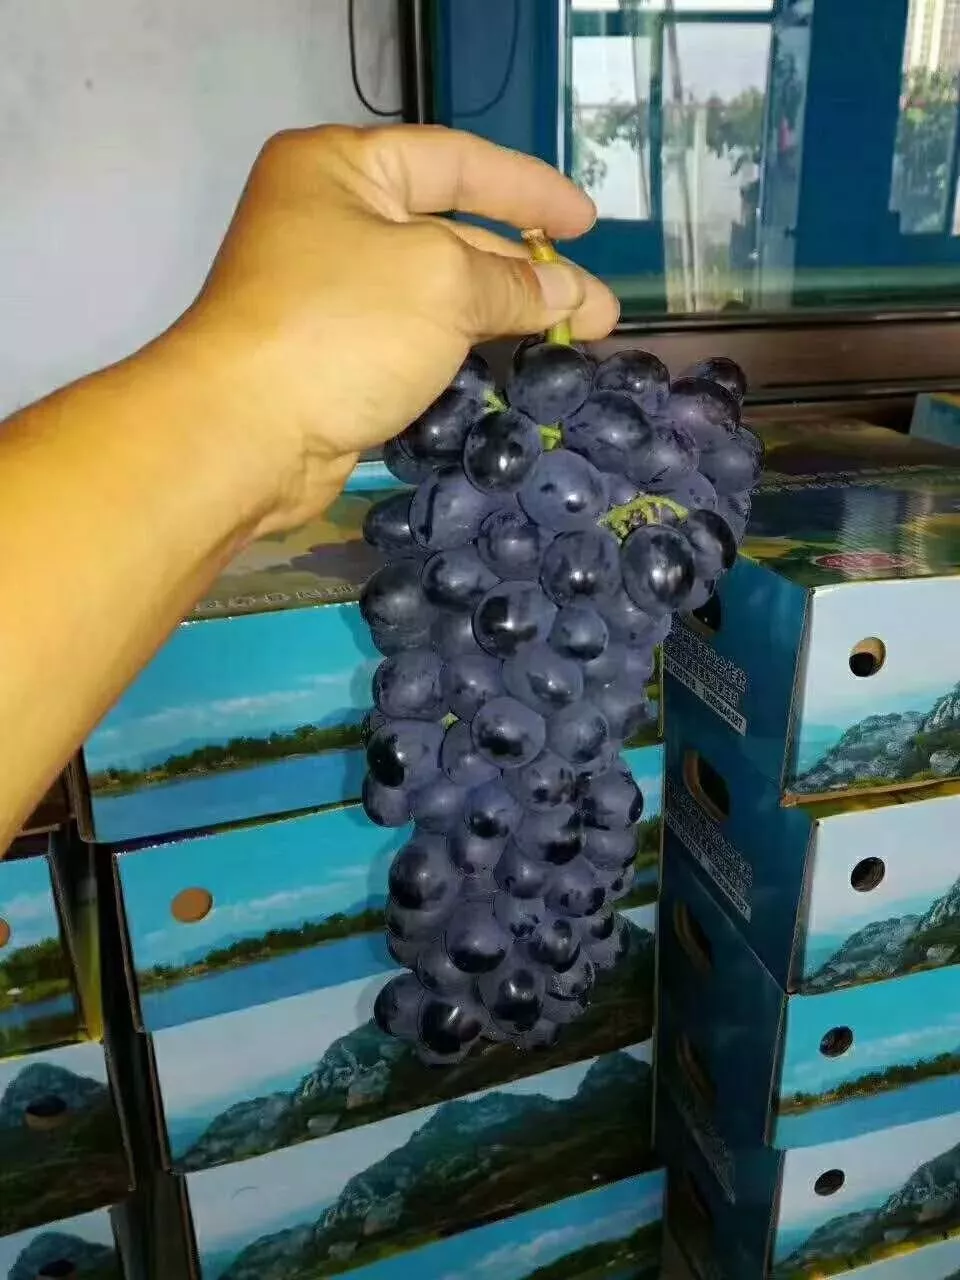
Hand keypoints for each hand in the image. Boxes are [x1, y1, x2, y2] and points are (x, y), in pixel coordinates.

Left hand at [174, 124, 618, 532]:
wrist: (246, 434)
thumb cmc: (340, 328)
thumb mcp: (442, 283)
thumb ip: (514, 284)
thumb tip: (576, 294)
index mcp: (341, 169)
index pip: (455, 161)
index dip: (528, 189)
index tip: (587, 223)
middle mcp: (332, 220)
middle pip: (451, 231)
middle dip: (528, 269)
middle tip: (598, 309)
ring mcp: (332, 294)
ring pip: (438, 294)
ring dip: (504, 315)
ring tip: (576, 340)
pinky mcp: (338, 357)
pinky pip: (417, 341)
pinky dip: (466, 351)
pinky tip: (515, 368)